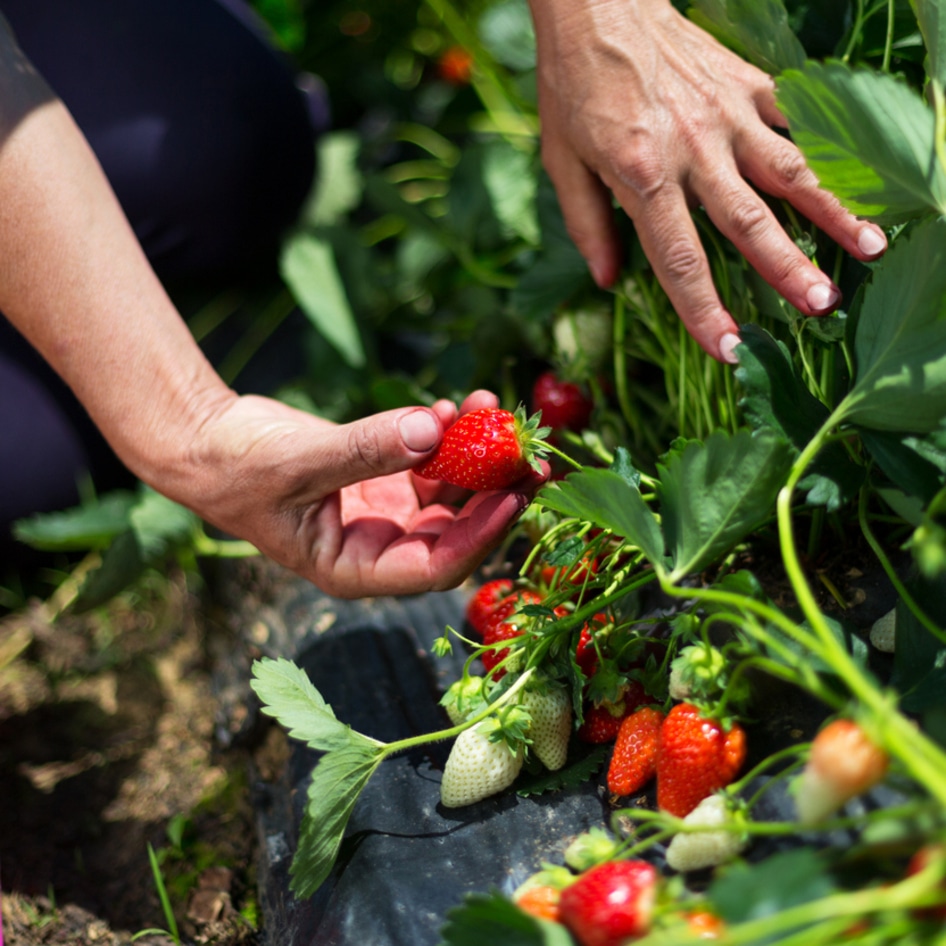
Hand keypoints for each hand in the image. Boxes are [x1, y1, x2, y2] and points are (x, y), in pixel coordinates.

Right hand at [172, 390, 543, 597]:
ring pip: (450, 494)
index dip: (480, 536)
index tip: (515, 496)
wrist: (207, 440)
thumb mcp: (300, 461)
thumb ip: (366, 448)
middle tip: (532, 455)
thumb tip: (435, 429)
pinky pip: (431, 463)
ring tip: (490, 407)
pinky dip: (446, 435)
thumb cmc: (237, 467)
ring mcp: (384, 513)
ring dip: (475, 454)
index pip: (435, 567)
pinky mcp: (384, 479)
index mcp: (356, 569)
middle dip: (495, 493)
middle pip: (456, 531)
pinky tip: (452, 405)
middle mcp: (378, 547)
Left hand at [528, 0, 887, 361]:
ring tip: (871, 247)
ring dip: (833, 211)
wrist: (599, 6)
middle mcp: (693, 149)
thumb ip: (587, 225)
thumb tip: (607, 281)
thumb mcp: (562, 162)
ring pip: (790, 170)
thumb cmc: (575, 89)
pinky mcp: (746, 84)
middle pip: (749, 222)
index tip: (729, 349)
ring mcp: (727, 114)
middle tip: (823, 306)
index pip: (679, 259)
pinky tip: (856, 180)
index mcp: (641, 175)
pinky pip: (793, 119)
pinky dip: (825, 150)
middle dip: (788, 268)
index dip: (703, 309)